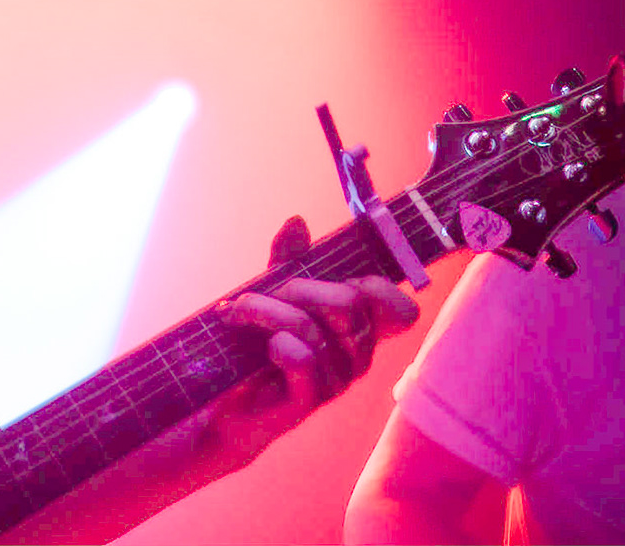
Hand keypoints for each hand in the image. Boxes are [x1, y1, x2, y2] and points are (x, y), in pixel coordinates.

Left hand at [193, 216, 418, 475]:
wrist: (224, 398)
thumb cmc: (254, 344)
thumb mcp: (271, 293)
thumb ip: (287, 259)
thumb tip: (296, 222)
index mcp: (357, 330)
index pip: (400, 311)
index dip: (379, 288)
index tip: (340, 279)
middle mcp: (355, 357)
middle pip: (348, 302)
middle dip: (297, 288)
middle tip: (264, 294)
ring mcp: (335, 382)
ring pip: (311, 326)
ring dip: (265, 310)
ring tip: (238, 314)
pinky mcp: (307, 402)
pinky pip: (303, 358)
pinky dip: (275, 342)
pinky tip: (262, 348)